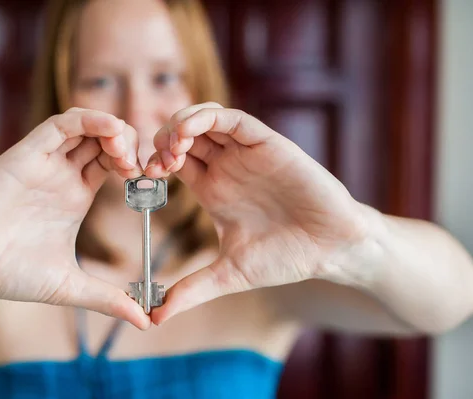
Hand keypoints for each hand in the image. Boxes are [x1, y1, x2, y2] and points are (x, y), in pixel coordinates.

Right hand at [0, 108, 149, 328]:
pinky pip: (62, 124)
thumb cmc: (8, 273)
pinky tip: (111, 132)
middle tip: (143, 167)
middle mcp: (63, 174)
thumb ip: (108, 299)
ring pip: (87, 126)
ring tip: (126, 155)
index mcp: (75, 195)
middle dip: (131, 145)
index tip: (152, 181)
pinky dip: (90, 119)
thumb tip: (145, 321)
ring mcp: (46, 162)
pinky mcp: (28, 154)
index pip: (114, 163)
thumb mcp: (70, 286)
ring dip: (114, 130)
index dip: (137, 164)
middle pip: (105, 140)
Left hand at [145, 103, 367, 324]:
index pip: (173, 162)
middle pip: (182, 135)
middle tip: (155, 164)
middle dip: (161, 141)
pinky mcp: (266, 143)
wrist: (330, 249)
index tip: (142, 178)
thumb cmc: (285, 258)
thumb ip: (192, 290)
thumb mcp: (229, 274)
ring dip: (179, 126)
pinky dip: (206, 117)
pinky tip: (189, 133)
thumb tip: (154, 317)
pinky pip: (232, 118)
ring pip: (204, 119)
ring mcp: (245, 153)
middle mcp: (226, 167)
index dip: (153, 163)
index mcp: (213, 189)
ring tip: (171, 149)